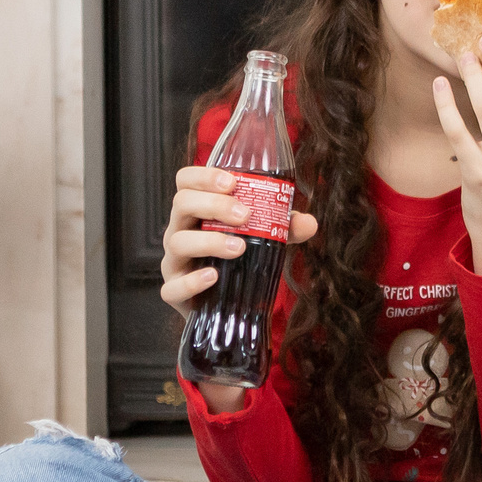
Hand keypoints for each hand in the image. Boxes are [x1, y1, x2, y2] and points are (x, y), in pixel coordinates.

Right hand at [160, 165, 319, 414]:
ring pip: (178, 242)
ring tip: (239, 247)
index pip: (186, 182)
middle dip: (213, 205)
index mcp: (196, 210)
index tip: (232, 182)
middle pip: (181, 204)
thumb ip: (283, 228)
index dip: (203, 176)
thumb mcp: (263, 238)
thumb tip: (309, 223)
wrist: (225, 305)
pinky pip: (173, 287)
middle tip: (244, 215)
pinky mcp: (173, 291)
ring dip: (209, 241)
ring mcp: (174, 261)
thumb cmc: (238, 260)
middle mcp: (179, 230)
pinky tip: (213, 277)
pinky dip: (192, 281)